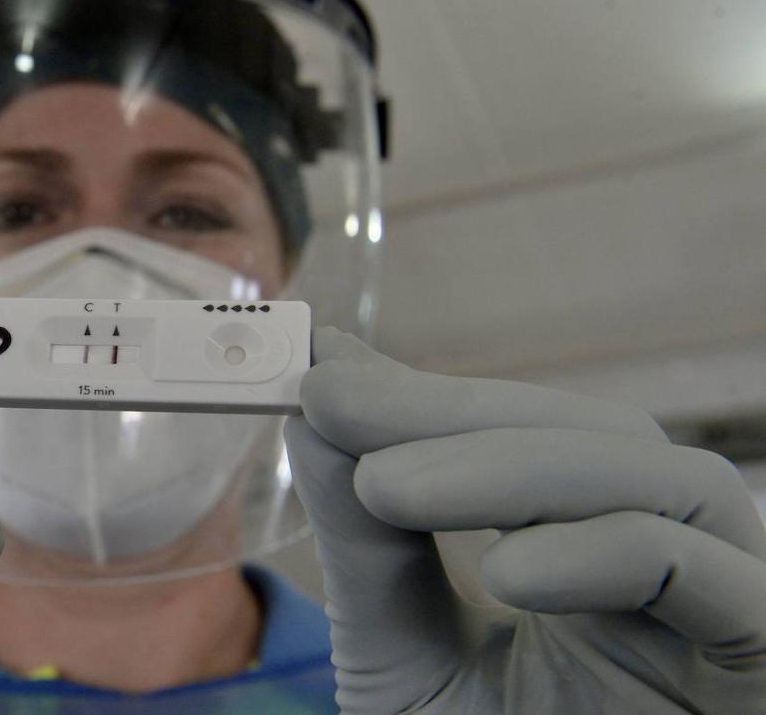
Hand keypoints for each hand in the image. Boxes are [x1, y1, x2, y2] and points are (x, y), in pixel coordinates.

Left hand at [285, 328, 765, 713]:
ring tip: (388, 485)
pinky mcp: (765, 670)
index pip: (532, 438)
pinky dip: (612, 553)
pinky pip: (717, 583)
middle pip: (598, 440)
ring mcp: (736, 619)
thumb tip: (318, 409)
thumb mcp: (406, 661)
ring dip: (515, 464)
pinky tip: (509, 572)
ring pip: (664, 485)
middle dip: (458, 414)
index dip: (431, 396)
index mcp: (598, 561)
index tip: (326, 369)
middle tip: (336, 399)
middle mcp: (680, 574)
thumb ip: (369, 545)